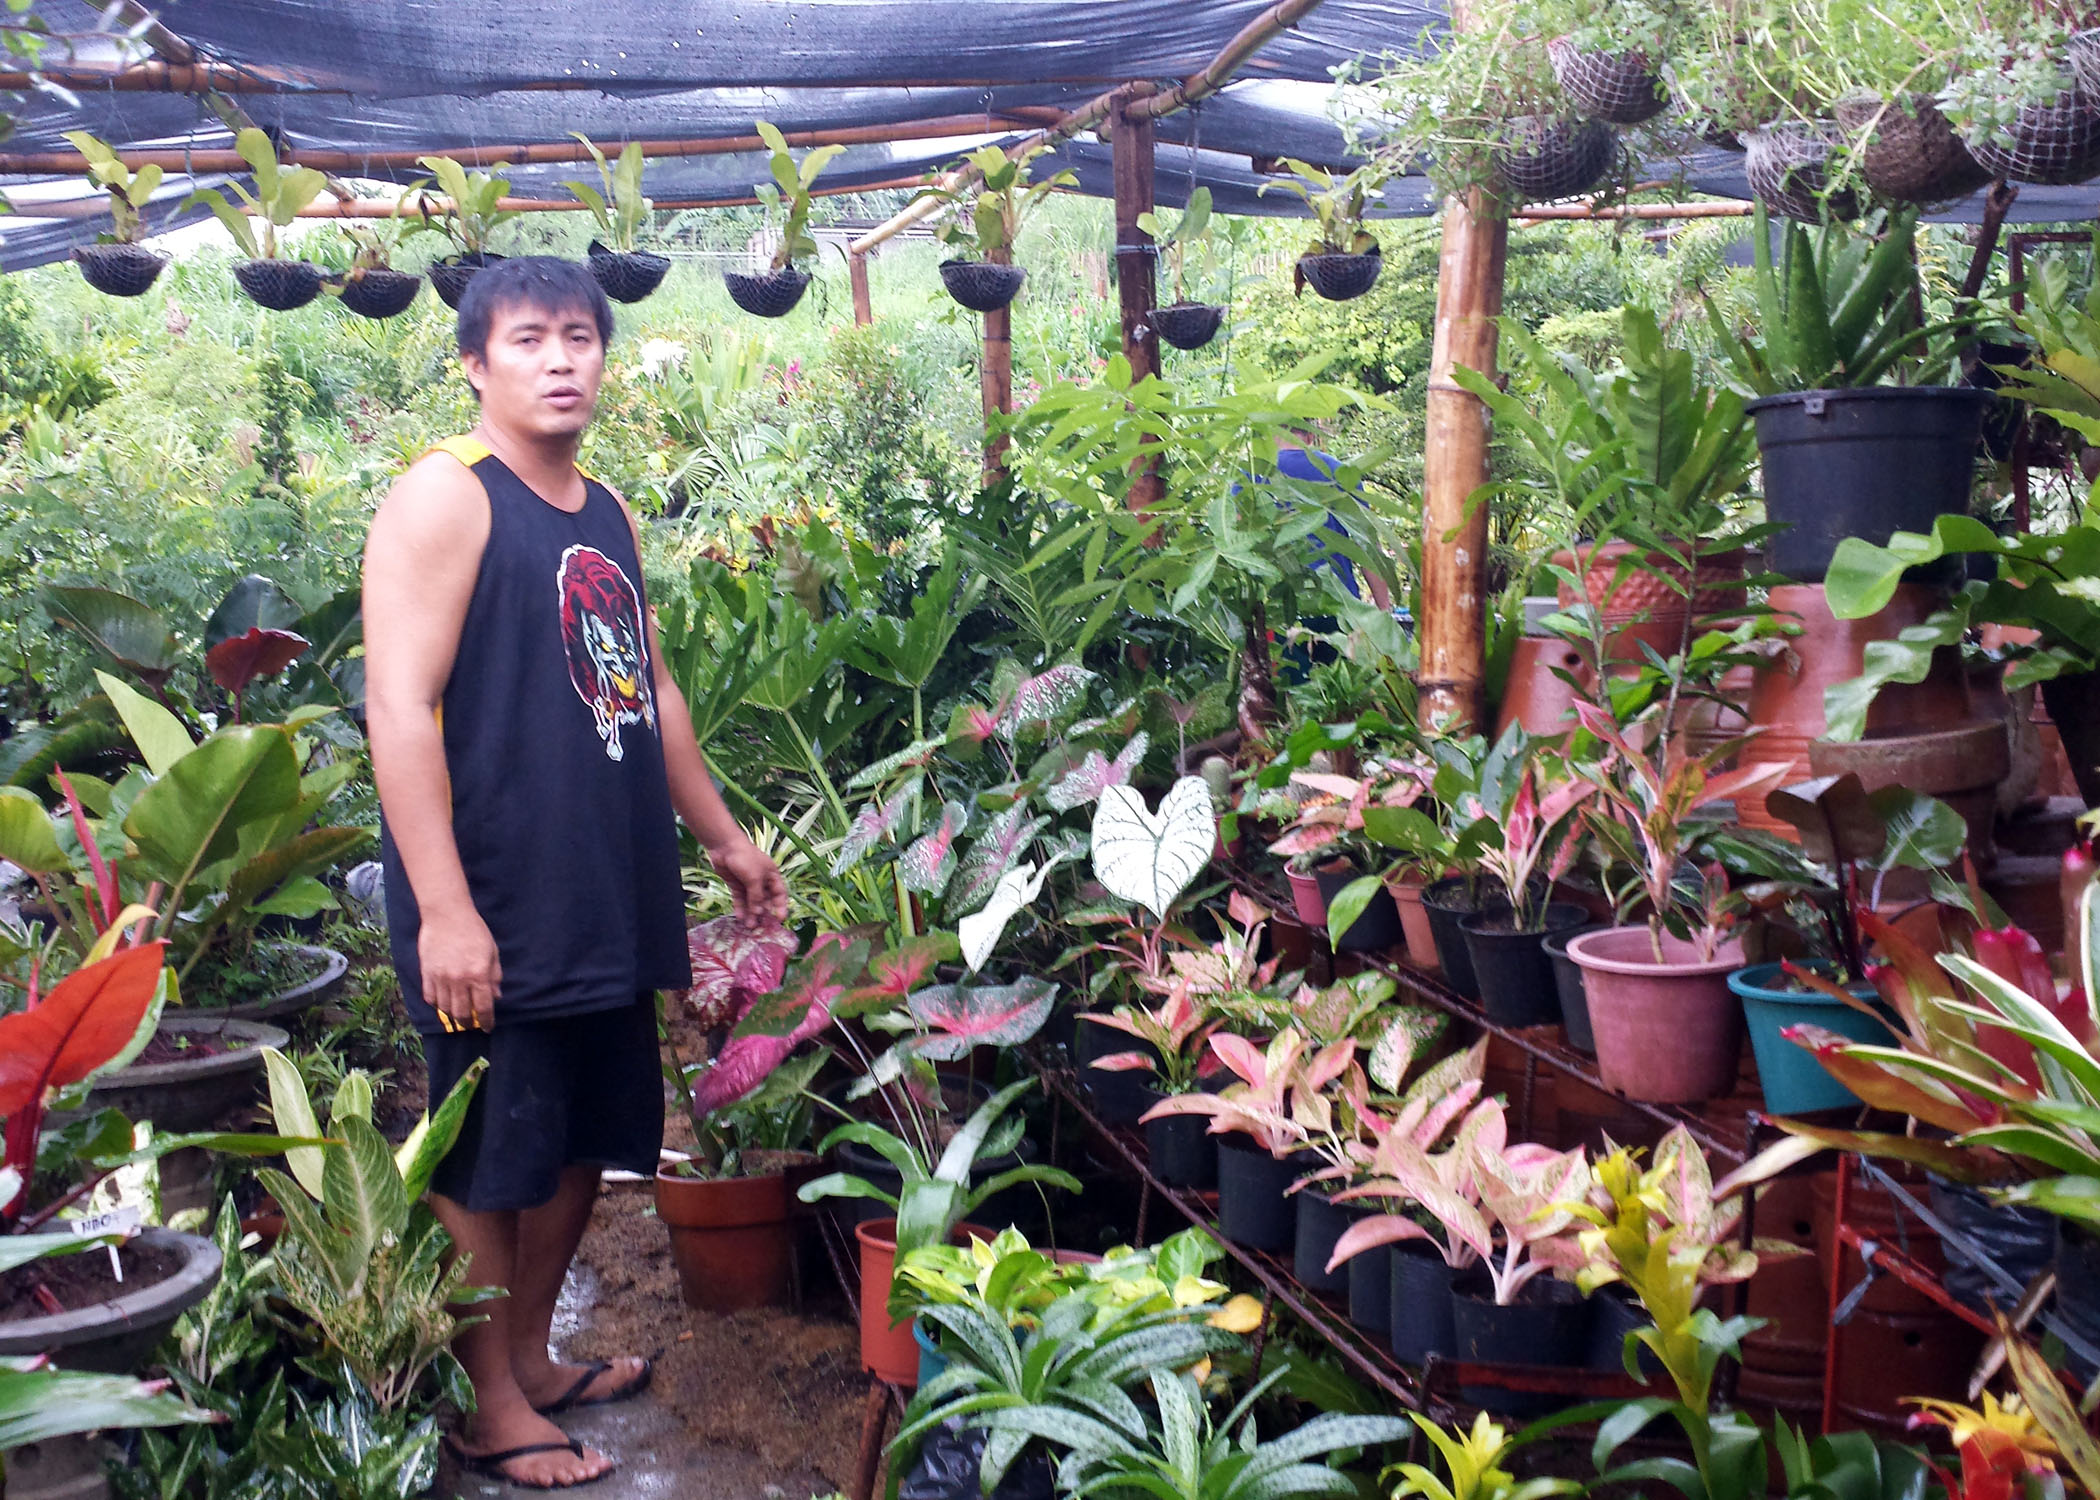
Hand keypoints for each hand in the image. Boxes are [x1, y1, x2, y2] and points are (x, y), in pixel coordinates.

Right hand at [420, 904, 501, 1032]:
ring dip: (452, 1016)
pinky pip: (430, 997)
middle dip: (468, 1023)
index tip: (488, 1027)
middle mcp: (459, 980)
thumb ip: (495, 976)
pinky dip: (437, 1004)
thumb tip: (496, 996)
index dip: (487, 1021)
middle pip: (462, 1013)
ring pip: (445, 1008)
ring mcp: (440, 978)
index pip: (483, 1007)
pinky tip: (443, 1003)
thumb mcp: (492, 952)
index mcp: (479, 975)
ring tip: (458, 1015)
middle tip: (472, 1024)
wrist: (447, 914)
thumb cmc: (474, 930)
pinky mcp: (426, 973)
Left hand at [710, 837, 787, 931]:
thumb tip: (759, 913)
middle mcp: (762, 881)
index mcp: (772, 876)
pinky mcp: (736, 885)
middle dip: (764, 914)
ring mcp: (748, 883)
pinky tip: (739, 917)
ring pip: (752, 902)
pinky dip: (740, 907)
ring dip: (751, 914)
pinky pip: (740, 899)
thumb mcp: (754, 878)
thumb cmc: (746, 858)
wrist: (724, 846)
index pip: (780, 894)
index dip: (781, 907)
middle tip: (762, 927)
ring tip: (749, 926)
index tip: (780, 919)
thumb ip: (757, 896)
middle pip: (765, 900)